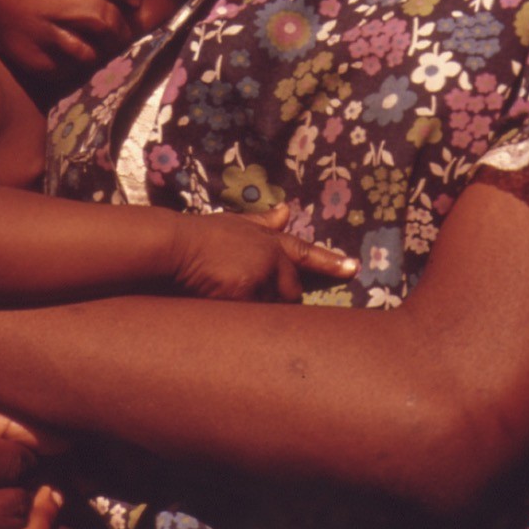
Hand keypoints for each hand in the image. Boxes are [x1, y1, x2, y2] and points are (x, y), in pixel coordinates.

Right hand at [172, 205, 357, 300]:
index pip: (305, 252)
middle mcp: (270, 256)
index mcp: (269, 240)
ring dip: (255, 309)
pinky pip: (251, 317)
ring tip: (228, 297)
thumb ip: (261, 222)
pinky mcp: (246, 290)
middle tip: (247, 298)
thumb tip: (286, 210)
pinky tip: (221, 305)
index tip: (353, 269)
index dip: (329, 262)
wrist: (175, 244)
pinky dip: (240, 316)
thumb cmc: (199, 235)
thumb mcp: (233, 222)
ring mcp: (260, 273)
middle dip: (275, 299)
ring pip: (270, 308)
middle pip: (290, 292)